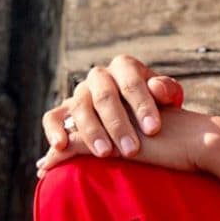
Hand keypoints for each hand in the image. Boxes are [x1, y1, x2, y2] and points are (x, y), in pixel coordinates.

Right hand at [37, 56, 184, 177]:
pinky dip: (54, 131)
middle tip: (132, 150)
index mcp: (124, 67)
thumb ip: (166, 90)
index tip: (154, 130)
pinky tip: (61, 147)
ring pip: (80, 108)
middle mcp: (99, 76)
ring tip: (106, 154)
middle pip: (104, 97)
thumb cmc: (156, 107)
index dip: (142, 105)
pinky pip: (52, 118)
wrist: (138, 116)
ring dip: (92, 132)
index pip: (131, 82)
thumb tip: (156, 88)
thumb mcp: (167, 97)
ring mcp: (80, 93)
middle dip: (119, 124)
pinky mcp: (64, 111)